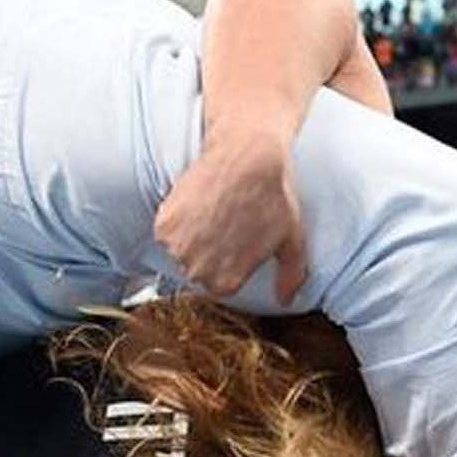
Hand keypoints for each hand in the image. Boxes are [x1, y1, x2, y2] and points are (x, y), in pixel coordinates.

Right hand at [154, 124, 309, 304]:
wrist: (247, 156)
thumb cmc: (273, 196)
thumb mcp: (292, 240)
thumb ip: (290, 277)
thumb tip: (285, 301)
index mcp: (226, 282)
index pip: (217, 283)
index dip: (227, 260)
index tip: (235, 239)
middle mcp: (198, 270)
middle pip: (196, 269)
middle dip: (207, 250)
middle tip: (223, 222)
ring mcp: (178, 248)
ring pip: (179, 250)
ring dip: (189, 235)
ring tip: (211, 211)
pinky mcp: (164, 224)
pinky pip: (165, 230)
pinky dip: (176, 219)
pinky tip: (197, 202)